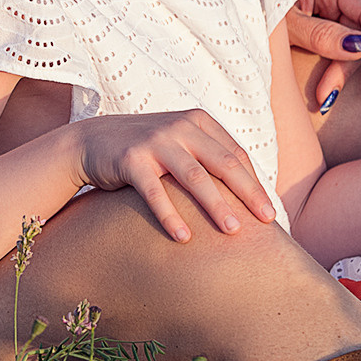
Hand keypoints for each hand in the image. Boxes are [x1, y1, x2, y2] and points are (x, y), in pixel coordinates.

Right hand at [68, 109, 276, 242]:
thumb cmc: (146, 150)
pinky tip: (183, 238)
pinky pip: (155, 191)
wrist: (91, 141)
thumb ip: (209, 158)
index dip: (255, 183)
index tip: (269, 212)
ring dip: (216, 205)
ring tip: (233, 231)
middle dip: (248, 193)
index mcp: (198, 121)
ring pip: (194, 176)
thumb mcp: (180, 143)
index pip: (235, 155)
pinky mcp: (131, 159)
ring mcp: (155, 141)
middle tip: (267, 221)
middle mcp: (180, 127)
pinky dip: (170, 215)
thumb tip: (250, 194)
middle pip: (223, 163)